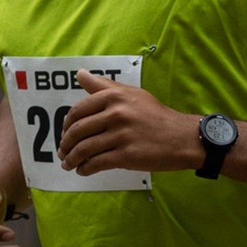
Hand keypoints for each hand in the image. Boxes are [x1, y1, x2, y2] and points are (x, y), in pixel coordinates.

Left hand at [57, 74, 203, 175]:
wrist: (182, 137)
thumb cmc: (157, 116)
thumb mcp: (132, 94)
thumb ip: (104, 85)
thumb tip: (80, 75)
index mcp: (114, 96)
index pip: (78, 111)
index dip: (66, 125)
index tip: (64, 134)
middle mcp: (116, 113)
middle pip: (78, 131)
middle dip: (66, 144)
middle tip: (63, 152)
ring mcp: (121, 135)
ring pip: (84, 149)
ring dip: (72, 159)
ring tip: (69, 164)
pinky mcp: (126, 155)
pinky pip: (97, 163)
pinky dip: (86, 169)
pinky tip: (83, 170)